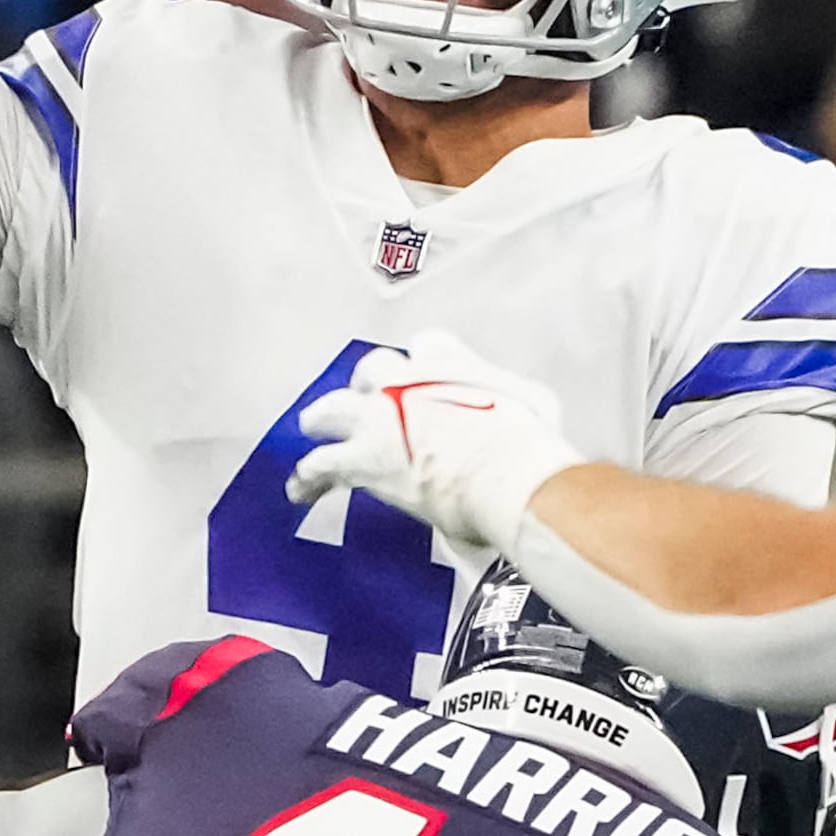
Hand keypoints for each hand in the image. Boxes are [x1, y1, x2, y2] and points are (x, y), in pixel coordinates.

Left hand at [286, 329, 587, 551]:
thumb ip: (516, 405)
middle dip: (369, 384)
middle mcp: (407, 380)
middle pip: (374, 368)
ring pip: (333, 407)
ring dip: (322, 417)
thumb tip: (524, 423)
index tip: (421, 375)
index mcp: (451, 362)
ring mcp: (379, 417)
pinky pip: (320, 464)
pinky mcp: (362, 459)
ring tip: (314, 425)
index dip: (420, 362)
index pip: (426, 345)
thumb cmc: (527, 443)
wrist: (505, 473)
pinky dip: (309, 478)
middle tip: (368, 402)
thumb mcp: (534, 406)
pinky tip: (301, 490)